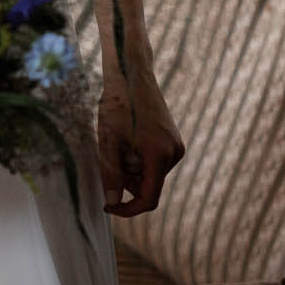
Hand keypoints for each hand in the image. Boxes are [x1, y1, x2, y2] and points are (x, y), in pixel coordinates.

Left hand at [96, 64, 184, 216]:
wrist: (131, 75)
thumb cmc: (117, 105)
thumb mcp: (108, 142)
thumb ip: (111, 175)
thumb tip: (113, 202)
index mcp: (159, 155)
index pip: (149, 199)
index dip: (128, 209)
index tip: (109, 207)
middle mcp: (174, 153)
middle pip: (149, 186)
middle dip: (127, 181)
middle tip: (110, 158)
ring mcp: (176, 146)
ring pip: (151, 174)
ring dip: (133, 169)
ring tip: (119, 143)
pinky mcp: (173, 139)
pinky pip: (156, 161)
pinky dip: (140, 159)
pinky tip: (129, 138)